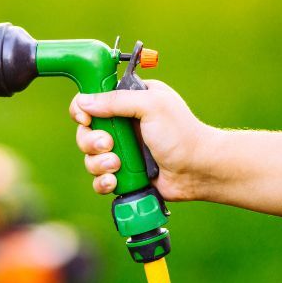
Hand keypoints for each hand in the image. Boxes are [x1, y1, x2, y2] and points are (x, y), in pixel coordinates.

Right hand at [68, 80, 217, 200]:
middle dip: (91, 141)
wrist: (199, 170)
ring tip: (117, 165)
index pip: (91, 100)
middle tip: (109, 145)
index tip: (85, 119)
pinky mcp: (124, 174)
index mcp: (129, 101)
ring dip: (98, 163)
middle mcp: (122, 125)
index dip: (82, 110)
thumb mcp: (151, 105)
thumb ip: (116, 100)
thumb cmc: (181, 133)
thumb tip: (83, 102)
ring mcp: (122, 150)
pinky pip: (98, 179)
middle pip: (85, 131)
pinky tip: (114, 180)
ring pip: (89, 157)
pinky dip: (102, 181)